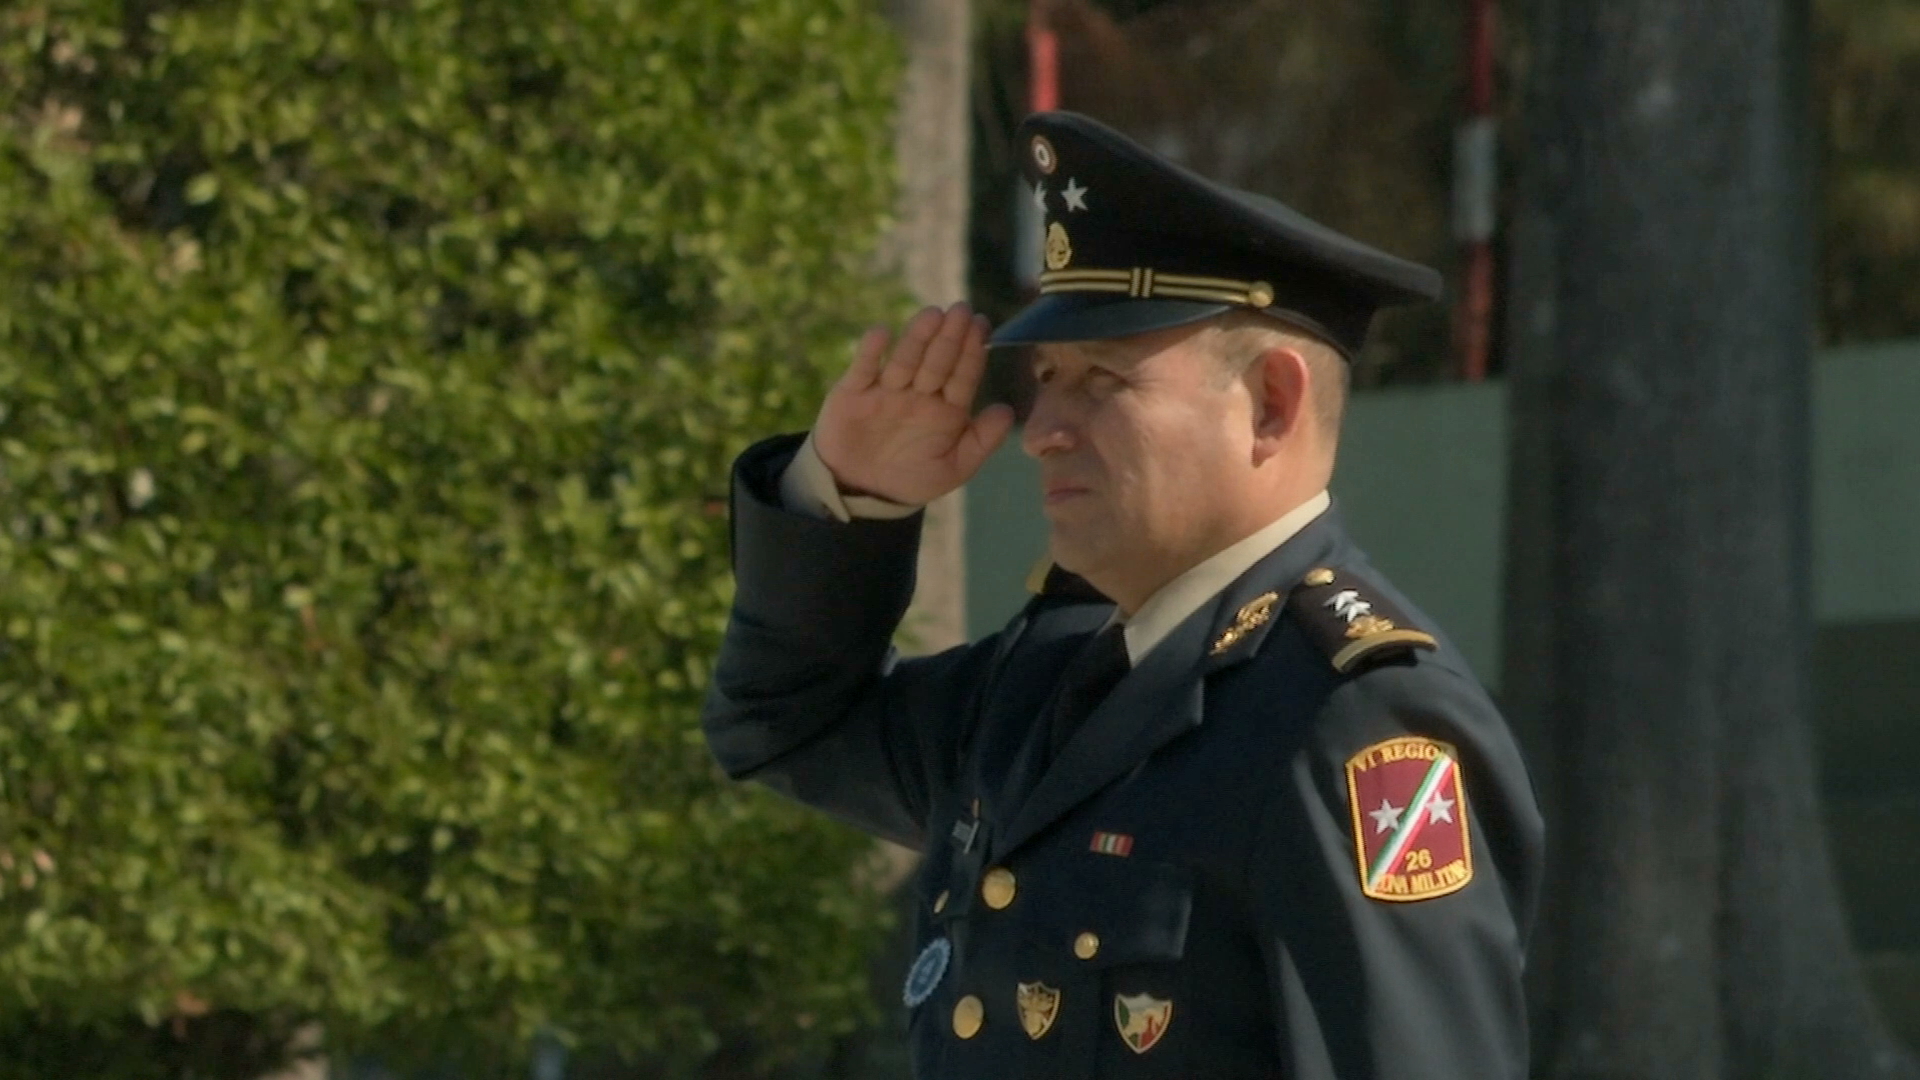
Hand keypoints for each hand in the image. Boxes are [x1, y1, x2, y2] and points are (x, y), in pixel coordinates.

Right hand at [813, 303, 1016, 505]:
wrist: (861, 492)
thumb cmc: (911, 477)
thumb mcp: (953, 468)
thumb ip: (982, 441)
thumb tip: (1007, 410)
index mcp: (946, 408)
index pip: (963, 375)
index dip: (972, 351)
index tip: (983, 326)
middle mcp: (918, 393)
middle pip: (937, 362)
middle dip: (950, 337)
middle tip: (962, 310)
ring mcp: (886, 390)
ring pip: (905, 360)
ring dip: (917, 337)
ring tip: (932, 315)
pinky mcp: (853, 393)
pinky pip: (863, 369)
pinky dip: (871, 352)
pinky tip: (882, 332)